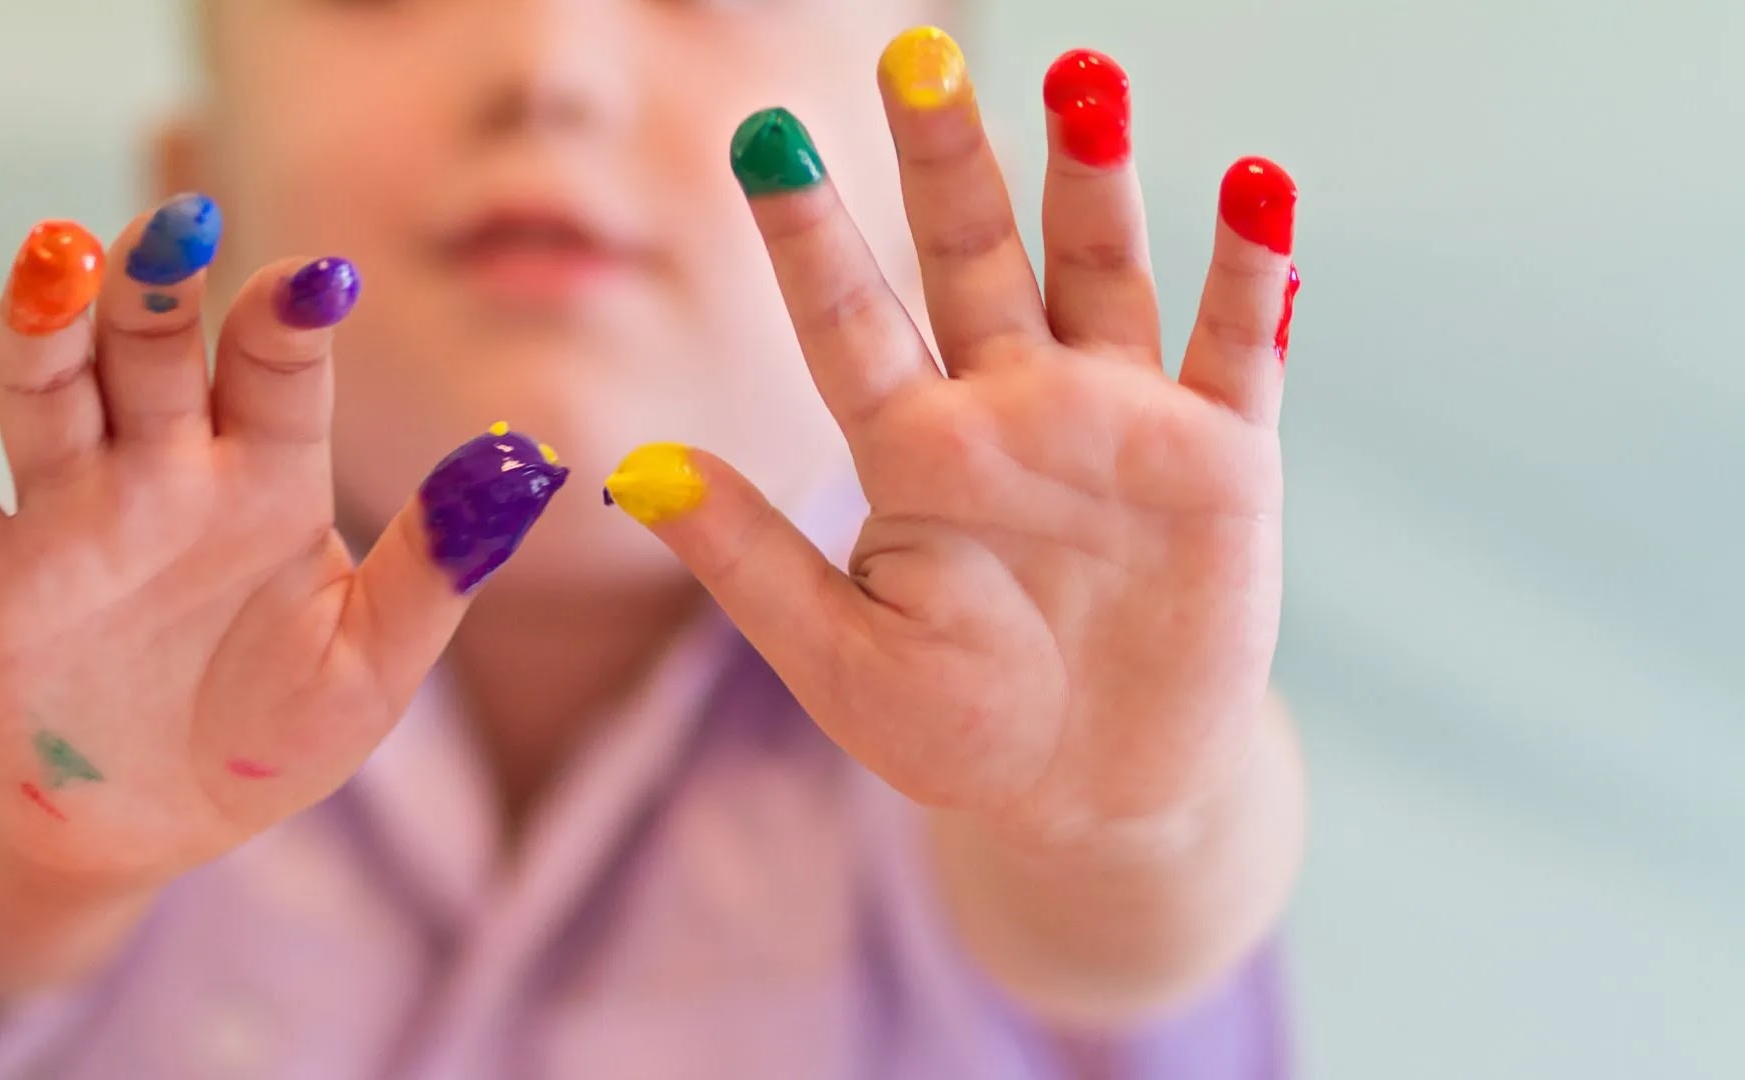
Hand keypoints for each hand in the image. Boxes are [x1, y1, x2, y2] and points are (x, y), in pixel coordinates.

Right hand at [0, 197, 564, 879]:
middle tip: (176, 223)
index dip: (291, 318)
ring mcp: (70, 516)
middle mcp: (165, 471)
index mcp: (268, 476)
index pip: (276, 369)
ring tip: (54, 259)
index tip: (321, 276)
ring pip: (49, 393)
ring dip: (45, 325)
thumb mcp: (375, 665)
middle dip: (160, 284)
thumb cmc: (275, 733)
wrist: (152, 824)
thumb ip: (438, 568)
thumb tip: (528, 468)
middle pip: (153, 350)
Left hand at [604, 37, 1296, 843]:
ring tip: (1082, 80)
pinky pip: (1236, 348)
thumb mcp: (839, 660)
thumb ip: (750, 562)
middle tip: (919, 54)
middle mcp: (1009, 407)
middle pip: (972, 258)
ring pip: (1100, 272)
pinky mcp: (1219, 458)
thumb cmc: (958, 726)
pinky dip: (1250, 271)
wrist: (1097, 790)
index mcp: (911, 450)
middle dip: (948, 161)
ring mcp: (1116, 421)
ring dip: (1095, 180)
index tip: (761, 135)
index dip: (807, 232)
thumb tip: (635, 469)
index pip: (848, 319)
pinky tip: (1256, 186)